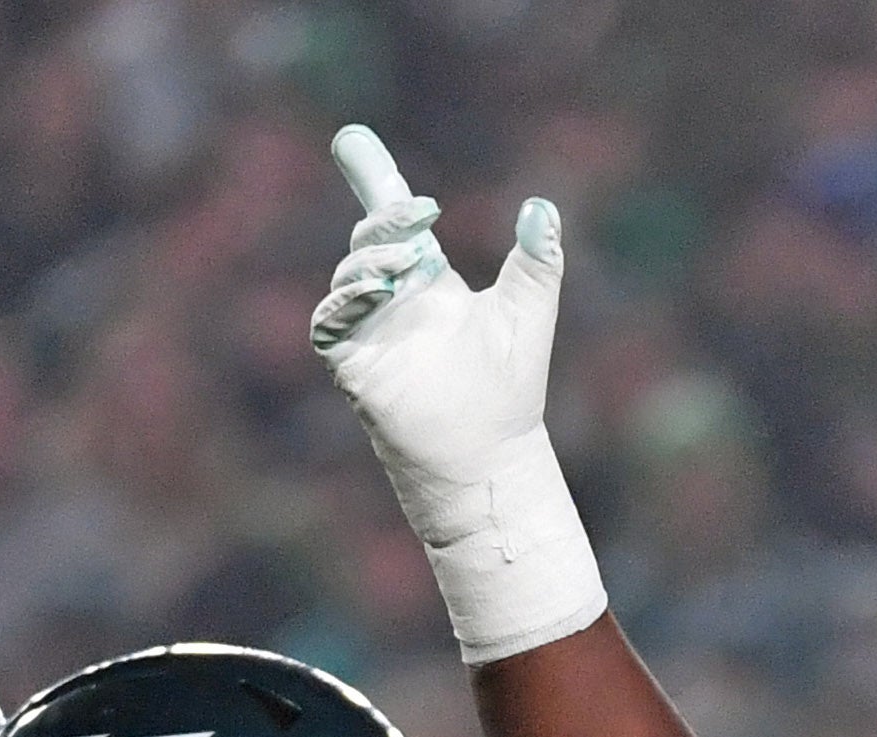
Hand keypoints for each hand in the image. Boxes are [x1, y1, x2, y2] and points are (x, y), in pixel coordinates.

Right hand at [311, 125, 602, 663]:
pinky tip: (377, 288)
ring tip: (406, 261)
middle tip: (415, 211)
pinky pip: (332, 322)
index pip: (395, 221)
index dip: (372, 178)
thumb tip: (543, 206)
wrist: (493, 455)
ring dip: (371, 258)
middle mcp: (394, 300)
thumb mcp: (530, 310)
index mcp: (429, 283)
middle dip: (382, 218)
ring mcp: (371, 331)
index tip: (351, 140)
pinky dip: (346, 299)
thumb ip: (538, 259)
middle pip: (370, 239)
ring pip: (349, 275)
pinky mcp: (354, 365)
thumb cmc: (511, 390)